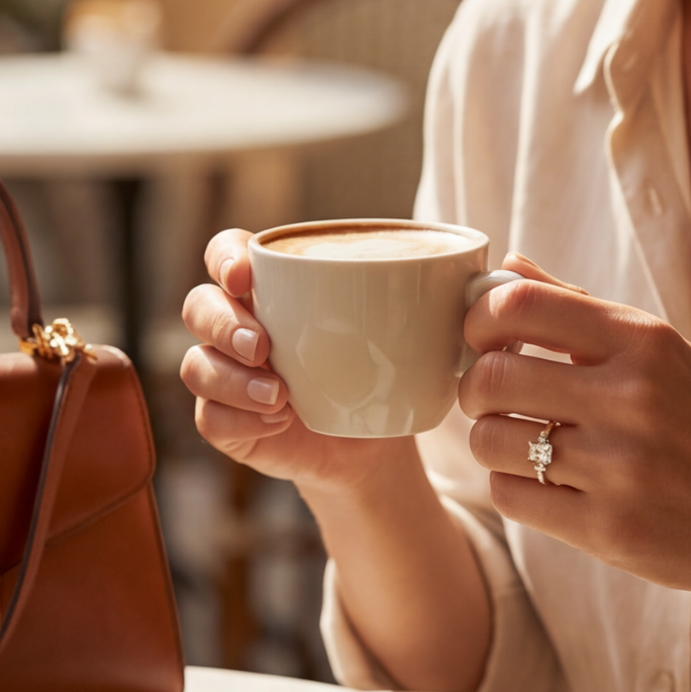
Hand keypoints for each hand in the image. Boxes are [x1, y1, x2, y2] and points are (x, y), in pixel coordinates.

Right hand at [181, 230, 413, 491]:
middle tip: (264, 346)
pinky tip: (276, 422)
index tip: (246, 274)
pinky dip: (239, 419)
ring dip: (231, 379)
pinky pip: (208, 417)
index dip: (225, 257)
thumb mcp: (413, 328)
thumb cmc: (385, 367)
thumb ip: (438, 295)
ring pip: (196, 364)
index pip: (226, 251)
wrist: (374, 440)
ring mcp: (226, 373)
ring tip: (280, 397)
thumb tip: (494, 274)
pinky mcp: (226, 420)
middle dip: (225, 323)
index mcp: (272, 284)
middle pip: (200, 305)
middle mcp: (238, 323)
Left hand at [459, 255, 690, 603]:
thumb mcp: (662, 354)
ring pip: (489, 440)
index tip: (481, 338)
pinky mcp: (607, 529)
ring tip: (521, 441)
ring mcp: (619, 467)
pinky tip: (544, 482)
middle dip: (474, 387)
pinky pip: (509, 495)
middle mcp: (631, 398)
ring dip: (491, 440)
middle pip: (491, 376)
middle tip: (491, 397)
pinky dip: (513, 486)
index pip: (519, 303)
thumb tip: (507, 266)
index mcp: (645, 341)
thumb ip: (578, 309)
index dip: (477, 318)